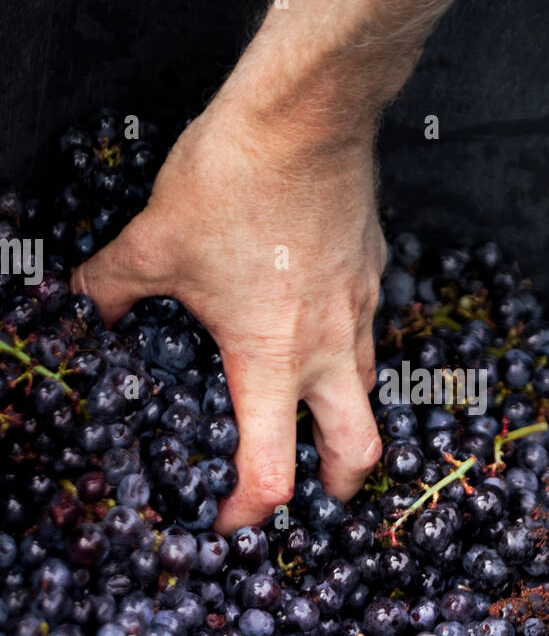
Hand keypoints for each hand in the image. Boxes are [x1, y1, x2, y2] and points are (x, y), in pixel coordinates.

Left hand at [70, 89, 385, 532]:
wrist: (304, 118)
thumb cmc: (232, 182)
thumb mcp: (153, 241)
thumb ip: (112, 285)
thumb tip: (86, 303)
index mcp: (270, 358)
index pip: (272, 470)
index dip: (249, 509)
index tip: (230, 517)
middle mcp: (326, 347)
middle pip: (358, 450)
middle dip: (338, 484)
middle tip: (315, 491)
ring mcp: (360, 310)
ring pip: (368, 387)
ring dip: (344, 414)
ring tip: (312, 407)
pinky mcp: (374, 272)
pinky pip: (368, 327)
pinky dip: (347, 345)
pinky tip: (315, 317)